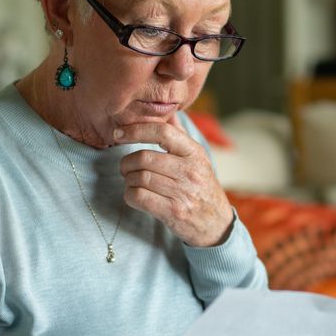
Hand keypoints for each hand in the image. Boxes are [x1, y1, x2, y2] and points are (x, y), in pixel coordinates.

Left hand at [114, 118, 233, 246]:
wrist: (216, 222)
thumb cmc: (201, 187)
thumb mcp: (197, 159)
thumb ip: (179, 136)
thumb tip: (167, 113)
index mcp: (194, 152)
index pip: (162, 132)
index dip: (136, 130)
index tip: (119, 133)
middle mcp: (190, 171)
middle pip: (144, 158)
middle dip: (127, 163)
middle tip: (126, 167)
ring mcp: (182, 192)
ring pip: (139, 178)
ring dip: (128, 180)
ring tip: (132, 182)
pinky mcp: (173, 211)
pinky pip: (139, 197)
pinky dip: (130, 195)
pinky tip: (135, 195)